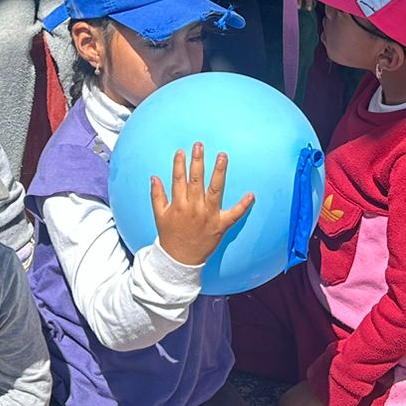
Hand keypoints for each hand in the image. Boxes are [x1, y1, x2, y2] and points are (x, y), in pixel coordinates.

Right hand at [150, 142, 253, 266]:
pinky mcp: (221, 225)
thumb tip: (154, 177)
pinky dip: (243, 205)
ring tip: (222, 156)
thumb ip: (157, 195)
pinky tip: (251, 194)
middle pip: (196, 180)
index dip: (179, 164)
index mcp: (179, 205)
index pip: (178, 179)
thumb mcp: (160, 216)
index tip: (181, 151)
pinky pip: (234, 214)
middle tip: (200, 145)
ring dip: (219, 172)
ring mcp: (209, 216)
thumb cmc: (170, 236)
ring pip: (215, 190)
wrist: (180, 260)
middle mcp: (194, 208)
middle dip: (198, 161)